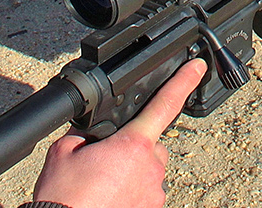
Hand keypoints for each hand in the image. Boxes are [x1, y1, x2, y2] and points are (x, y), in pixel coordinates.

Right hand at [31, 58, 207, 207]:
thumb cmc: (65, 196)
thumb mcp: (64, 150)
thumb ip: (83, 133)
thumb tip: (90, 134)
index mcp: (133, 144)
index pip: (165, 104)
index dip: (183, 81)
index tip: (197, 67)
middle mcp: (151, 167)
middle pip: (151, 144)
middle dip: (133, 146)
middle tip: (104, 159)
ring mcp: (154, 192)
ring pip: (149, 169)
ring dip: (132, 171)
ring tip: (102, 183)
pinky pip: (146, 191)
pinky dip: (131, 190)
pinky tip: (108, 195)